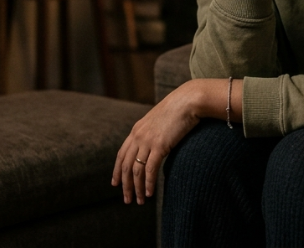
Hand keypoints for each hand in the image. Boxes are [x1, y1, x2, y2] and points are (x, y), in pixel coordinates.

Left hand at [111, 82, 202, 204]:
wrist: (188, 101)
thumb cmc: (178, 109)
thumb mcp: (159, 120)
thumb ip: (153, 133)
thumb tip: (154, 146)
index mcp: (137, 130)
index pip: (121, 154)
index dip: (117, 170)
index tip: (116, 184)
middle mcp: (138, 136)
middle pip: (126, 165)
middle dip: (125, 185)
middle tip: (127, 199)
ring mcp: (148, 141)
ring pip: (136, 170)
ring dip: (136, 188)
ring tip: (139, 201)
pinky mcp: (160, 145)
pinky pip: (150, 169)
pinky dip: (148, 183)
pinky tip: (149, 193)